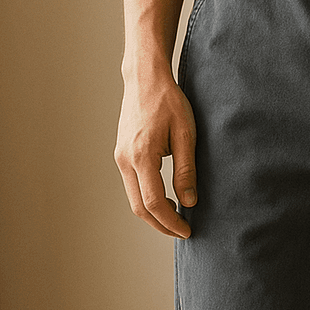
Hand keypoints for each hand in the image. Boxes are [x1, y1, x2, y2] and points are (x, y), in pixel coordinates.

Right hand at [114, 72, 197, 238]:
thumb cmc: (168, 101)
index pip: (154, 202)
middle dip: (161, 224)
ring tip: (176, 218)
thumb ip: (186, 170)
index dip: (171, 222)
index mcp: (142, 155)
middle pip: (139, 207)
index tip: (187, 230)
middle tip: (182, 231)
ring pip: (134, 199)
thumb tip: (189, 202)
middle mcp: (125, 159)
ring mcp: (120, 157)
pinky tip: (166, 199)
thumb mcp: (185, 135)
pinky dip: (147, 199)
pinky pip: (132, 186)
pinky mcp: (121, 154)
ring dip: (154, 214)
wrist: (145, 78)